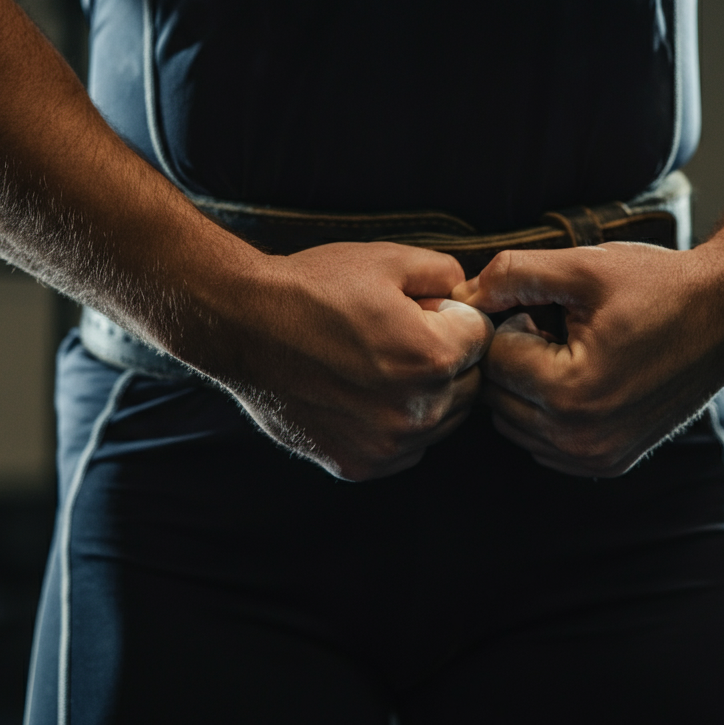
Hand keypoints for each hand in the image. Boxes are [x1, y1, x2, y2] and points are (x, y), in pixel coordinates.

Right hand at [195, 241, 493, 480]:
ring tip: (377, 363)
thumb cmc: (313, 287)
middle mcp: (416, 411)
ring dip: (425, 394)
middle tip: (398, 335)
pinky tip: (362, 393)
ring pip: (441, 420)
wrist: (241, 324)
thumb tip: (468, 295)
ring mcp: (386, 445)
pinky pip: (406, 448)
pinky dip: (396, 424)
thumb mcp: (389, 258)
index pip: (482, 336)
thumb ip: (446, 274)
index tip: (421, 308)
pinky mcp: (359, 465)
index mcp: (432, 357)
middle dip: (447, 356)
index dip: (454, 314)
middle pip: (469, 384)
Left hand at [452, 242, 723, 476]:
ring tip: (569, 350)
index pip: (493, 360)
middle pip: (498, 397)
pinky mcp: (611, 462)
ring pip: (515, 424)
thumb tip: (462, 293)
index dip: (510, 322)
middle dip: (514, 357)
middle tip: (555, 326)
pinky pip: (544, 444)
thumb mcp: (582, 266)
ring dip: (527, 386)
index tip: (545, 307)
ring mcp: (597, 458)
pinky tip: (581, 377)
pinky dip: (546, 412)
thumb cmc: (658, 285)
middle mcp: (581, 439)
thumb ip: (512, 274)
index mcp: (570, 392)